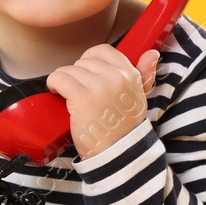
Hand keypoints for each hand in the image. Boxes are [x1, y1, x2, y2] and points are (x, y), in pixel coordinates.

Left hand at [45, 45, 158, 159]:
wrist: (117, 153)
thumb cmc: (123, 127)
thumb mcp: (139, 98)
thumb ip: (145, 74)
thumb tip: (152, 54)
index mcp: (129, 74)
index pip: (102, 51)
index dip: (89, 61)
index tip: (85, 75)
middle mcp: (116, 76)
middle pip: (83, 62)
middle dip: (76, 75)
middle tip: (77, 92)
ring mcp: (99, 86)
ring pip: (69, 69)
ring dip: (63, 81)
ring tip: (67, 96)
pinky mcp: (82, 98)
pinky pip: (60, 78)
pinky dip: (53, 83)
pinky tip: (56, 92)